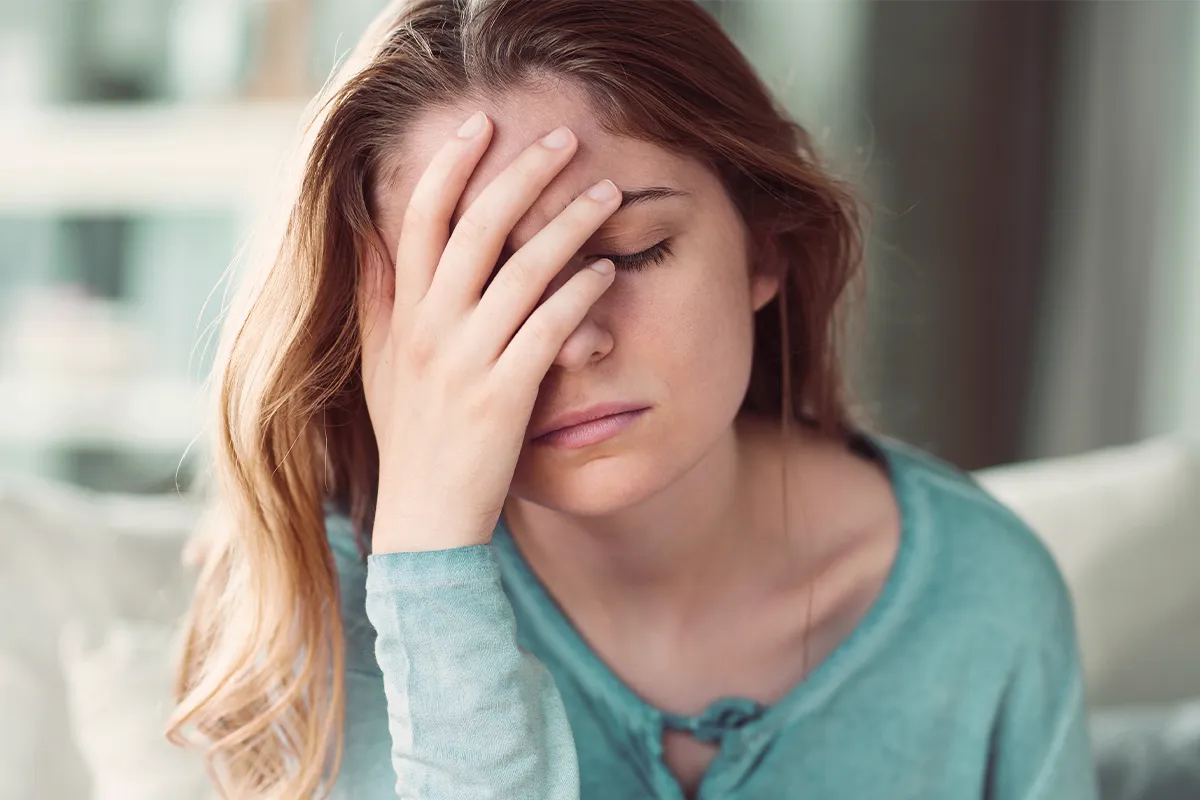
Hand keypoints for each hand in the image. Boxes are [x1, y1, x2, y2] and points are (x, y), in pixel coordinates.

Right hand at [361, 112, 621, 552]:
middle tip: (566, 139)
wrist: (424, 523)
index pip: (419, 222)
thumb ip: (378, 300)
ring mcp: (466, 364)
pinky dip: (579, 294)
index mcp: (401, 316)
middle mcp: (429, 331)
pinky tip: (606, 270)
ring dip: (568, 224)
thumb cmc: (410, 441)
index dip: (448, 167)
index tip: (481, 125)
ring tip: (606, 192)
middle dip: (522, 175)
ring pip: (521, 273)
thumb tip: (375, 236)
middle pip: (476, 230)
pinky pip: (548, 329)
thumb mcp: (381, 367)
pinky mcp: (503, 398)